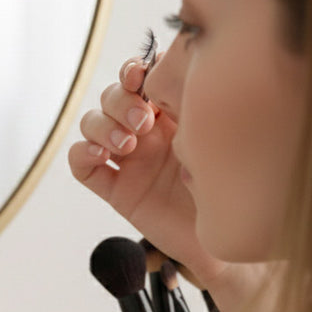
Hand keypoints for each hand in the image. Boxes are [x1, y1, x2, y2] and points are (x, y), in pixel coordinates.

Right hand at [68, 55, 225, 286]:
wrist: (226, 242)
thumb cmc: (229, 188)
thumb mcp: (215, 137)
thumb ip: (193, 105)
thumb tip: (171, 69)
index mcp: (171, 114)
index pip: (139, 79)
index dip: (132, 70)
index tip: (141, 74)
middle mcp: (146, 133)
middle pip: (111, 96)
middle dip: (120, 101)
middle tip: (143, 121)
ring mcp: (128, 160)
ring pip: (92, 124)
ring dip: (103, 125)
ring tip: (128, 144)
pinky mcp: (116, 189)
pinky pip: (82, 164)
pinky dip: (84, 153)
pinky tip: (104, 155)